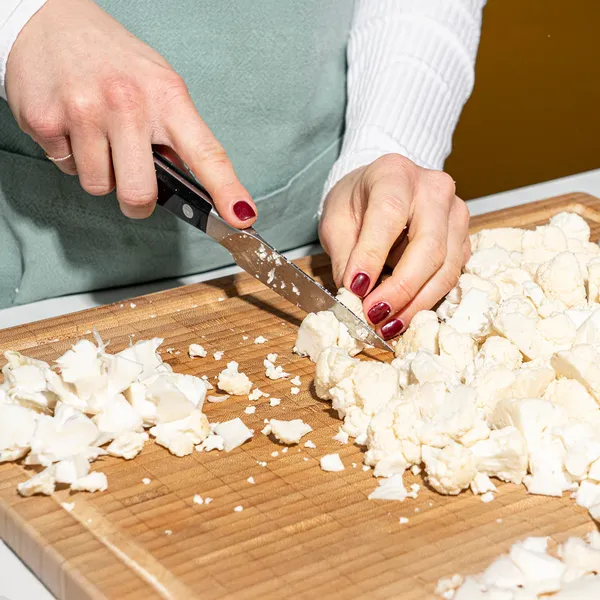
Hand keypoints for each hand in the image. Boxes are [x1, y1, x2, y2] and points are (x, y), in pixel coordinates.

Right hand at [5, 0, 255, 224]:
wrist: (47, 18)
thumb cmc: (114, 60)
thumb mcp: (159, 83)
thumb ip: (175, 132)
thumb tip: (184, 181)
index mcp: (167, 96)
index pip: (206, 153)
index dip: (227, 191)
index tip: (243, 218)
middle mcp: (127, 103)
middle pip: (140, 193)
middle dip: (137, 201)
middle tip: (133, 183)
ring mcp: (84, 111)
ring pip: (99, 187)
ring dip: (101, 174)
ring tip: (98, 137)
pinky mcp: (45, 120)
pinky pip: (66, 169)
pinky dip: (71, 157)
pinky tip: (73, 127)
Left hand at [319, 154, 470, 339]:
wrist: (382, 189)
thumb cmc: (357, 202)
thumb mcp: (336, 221)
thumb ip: (344, 256)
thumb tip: (354, 296)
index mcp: (395, 175)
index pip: (389, 216)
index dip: (373, 256)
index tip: (355, 288)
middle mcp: (434, 189)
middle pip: (429, 247)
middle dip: (400, 289)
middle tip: (373, 315)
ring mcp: (456, 214)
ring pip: (446, 268)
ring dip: (415, 303)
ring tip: (387, 325)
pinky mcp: (463, 239)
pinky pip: (451, 276)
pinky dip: (426, 300)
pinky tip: (403, 315)